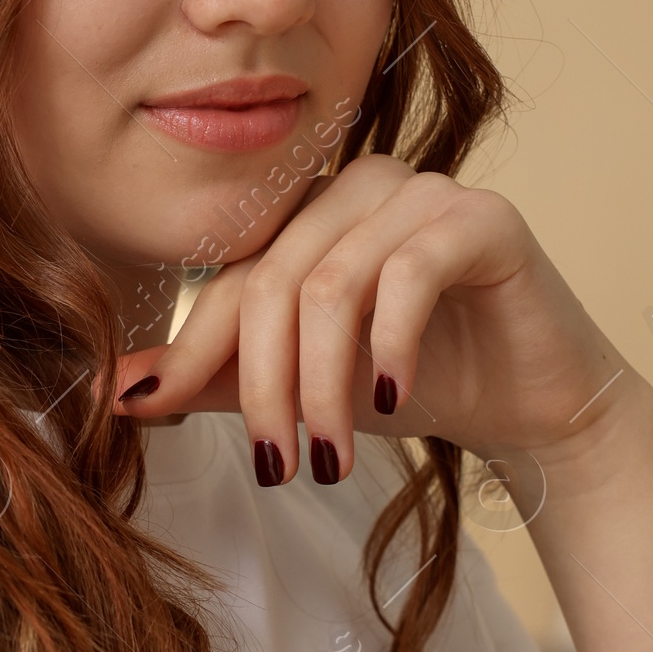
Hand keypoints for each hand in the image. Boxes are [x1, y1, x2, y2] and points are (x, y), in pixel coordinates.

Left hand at [111, 154, 635, 482]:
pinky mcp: (484, 218)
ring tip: (328, 457)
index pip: (235, 278)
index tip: (156, 416)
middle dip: (267, 386)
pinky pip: (410, 272)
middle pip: (275, 282)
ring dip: (323, 384)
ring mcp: (425, 192)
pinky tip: (391, 398)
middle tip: (277, 466)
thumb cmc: (422, 382)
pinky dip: (388, 344)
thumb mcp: (305, 385)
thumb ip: (221, 379)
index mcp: (312, 212)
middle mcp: (361, 185)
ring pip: (334, 284)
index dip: (193, 349)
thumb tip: (118, 392)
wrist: (534, 405)